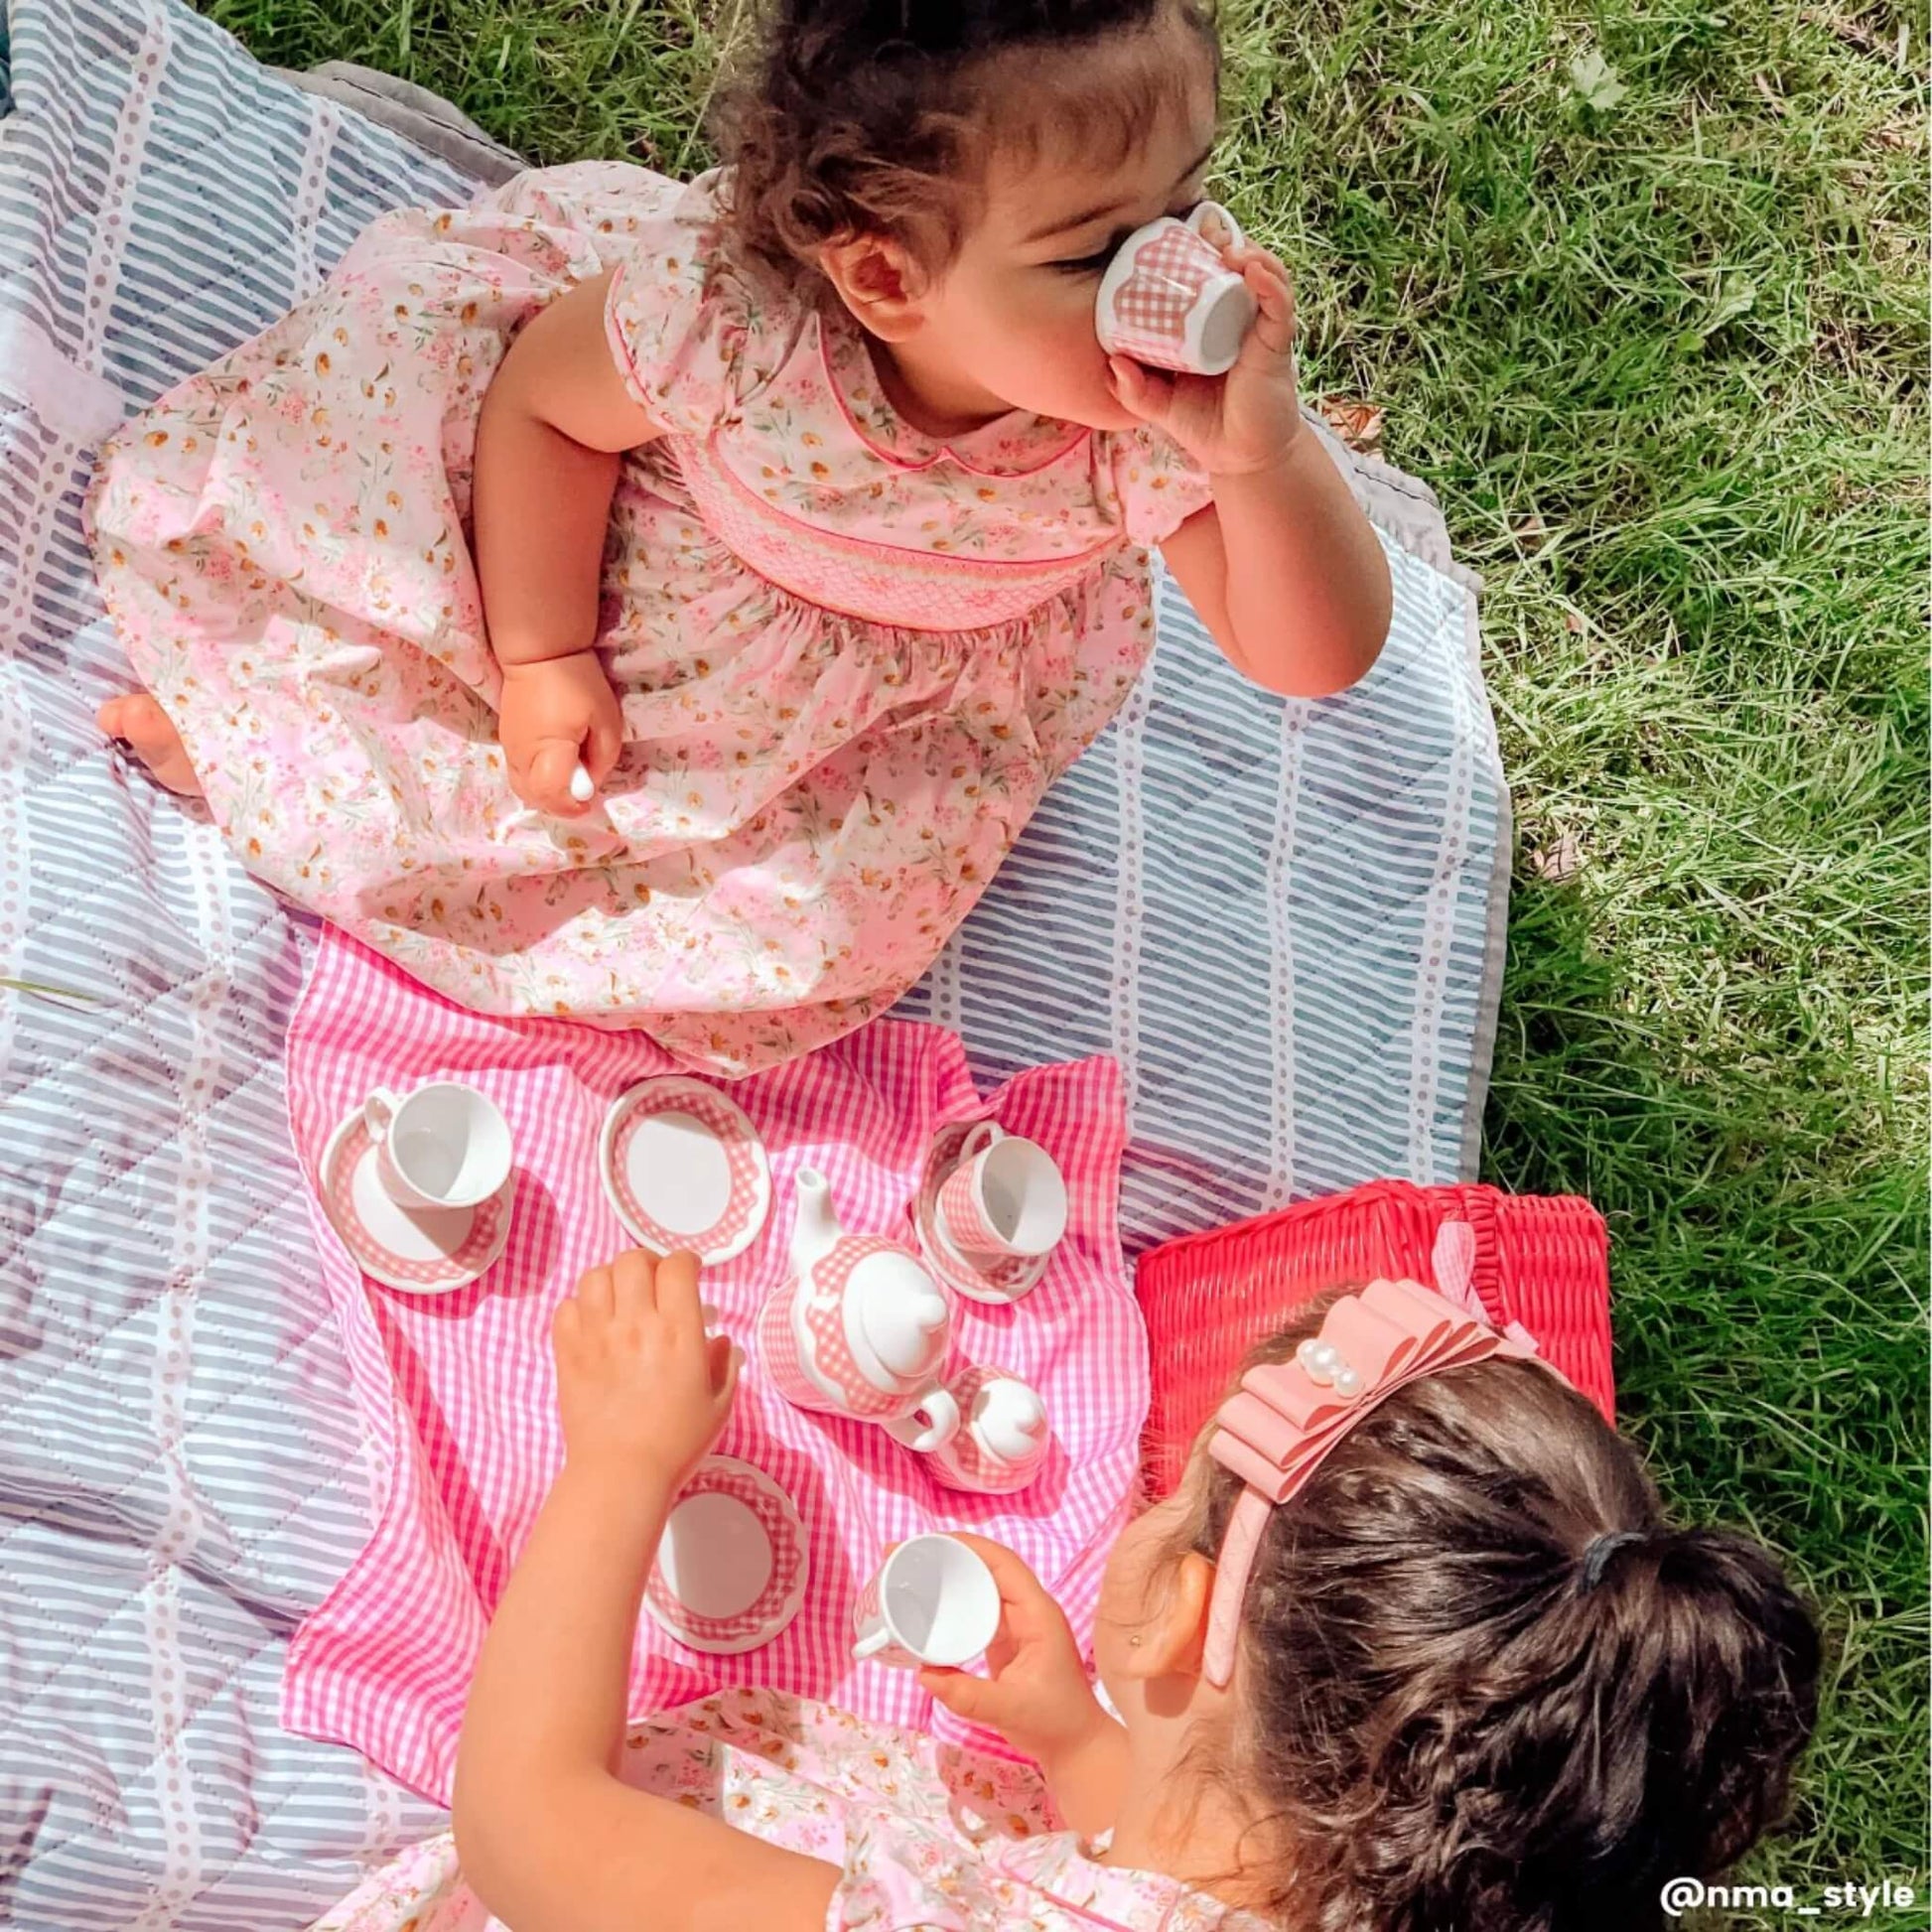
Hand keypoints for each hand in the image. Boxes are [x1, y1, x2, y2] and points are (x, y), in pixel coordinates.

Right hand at [497, 649, 623, 817]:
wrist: (538, 651)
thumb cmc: (577, 682)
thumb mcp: (606, 719)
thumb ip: (604, 757)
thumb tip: (592, 781)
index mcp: (548, 749)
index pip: (552, 794)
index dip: (572, 805)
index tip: (589, 801)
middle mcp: (522, 755)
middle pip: (535, 798)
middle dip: (559, 804)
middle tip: (580, 793)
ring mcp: (510, 748)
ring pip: (523, 788)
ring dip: (546, 794)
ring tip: (567, 780)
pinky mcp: (506, 740)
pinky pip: (518, 773)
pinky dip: (536, 780)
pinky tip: (554, 766)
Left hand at [551, 1250, 737, 1489]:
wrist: (620, 1474)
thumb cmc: (676, 1443)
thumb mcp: (718, 1405)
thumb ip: (724, 1366)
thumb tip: (719, 1340)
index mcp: (678, 1332)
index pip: (677, 1266)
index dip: (685, 1262)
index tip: (688, 1274)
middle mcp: (636, 1323)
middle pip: (632, 1260)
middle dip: (647, 1263)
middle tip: (654, 1283)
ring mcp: (596, 1336)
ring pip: (595, 1275)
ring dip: (612, 1279)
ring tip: (620, 1298)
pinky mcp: (567, 1352)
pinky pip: (566, 1306)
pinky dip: (580, 1305)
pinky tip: (594, 1322)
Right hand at [919, 1535, 1112, 1764]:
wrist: (1074, 1745)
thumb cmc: (1053, 1722)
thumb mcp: (1010, 1709)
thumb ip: (968, 1695)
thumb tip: (923, 1674)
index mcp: (1037, 1613)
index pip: (1004, 1564)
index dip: (969, 1546)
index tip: (929, 1542)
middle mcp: (1028, 1609)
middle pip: (988, 1567)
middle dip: (950, 1554)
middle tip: (905, 1555)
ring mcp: (1017, 1622)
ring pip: (982, 1584)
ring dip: (950, 1573)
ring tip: (909, 1570)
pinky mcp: (1005, 1638)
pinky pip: (977, 1606)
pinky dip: (954, 1598)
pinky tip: (928, 1602)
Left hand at [1107, 242, 1301, 479]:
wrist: (1240, 460)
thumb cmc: (1205, 427)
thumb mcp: (1159, 406)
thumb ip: (1134, 389)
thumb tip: (1112, 363)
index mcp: (1212, 324)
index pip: (1209, 275)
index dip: (1200, 248)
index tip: (1178, 231)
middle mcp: (1239, 320)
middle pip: (1238, 266)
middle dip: (1224, 239)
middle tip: (1201, 226)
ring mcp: (1260, 330)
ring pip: (1264, 276)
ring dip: (1250, 253)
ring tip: (1228, 247)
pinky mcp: (1276, 345)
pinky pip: (1278, 306)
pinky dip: (1270, 283)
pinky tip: (1253, 270)